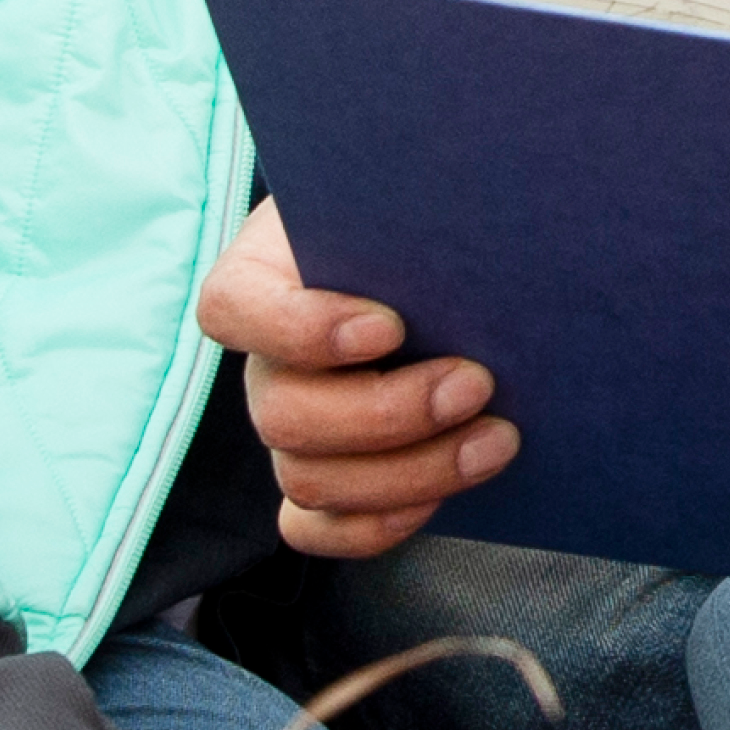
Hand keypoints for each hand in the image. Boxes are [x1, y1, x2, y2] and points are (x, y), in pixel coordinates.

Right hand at [197, 199, 513, 560]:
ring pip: (309, 481)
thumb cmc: (420, 223)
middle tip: (477, 383)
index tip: (391, 324)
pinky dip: (375, 526)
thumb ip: (418, 200)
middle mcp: (262, 362)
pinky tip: (440, 496)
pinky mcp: (320, 480)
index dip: (302, 330)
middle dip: (389, 413)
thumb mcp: (409, 197)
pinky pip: (312, 531)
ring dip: (410, 471)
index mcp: (261, 278)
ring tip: (497, 438)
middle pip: (283, 416)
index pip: (232, 310)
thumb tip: (474, 198)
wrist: (443, 270)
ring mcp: (289, 429)